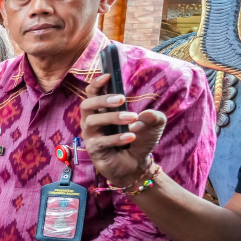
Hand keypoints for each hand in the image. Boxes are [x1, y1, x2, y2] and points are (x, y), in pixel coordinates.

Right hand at [80, 73, 166, 187]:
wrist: (136, 164)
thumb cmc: (139, 140)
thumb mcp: (153, 124)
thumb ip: (154, 116)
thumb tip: (145, 114)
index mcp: (102, 110)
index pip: (92, 93)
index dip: (97, 84)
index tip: (108, 75)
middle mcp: (92, 120)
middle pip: (86, 104)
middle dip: (102, 99)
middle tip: (122, 99)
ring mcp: (91, 135)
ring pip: (92, 121)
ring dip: (112, 117)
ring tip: (132, 118)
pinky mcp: (94, 150)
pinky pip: (100, 141)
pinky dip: (116, 138)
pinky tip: (131, 137)